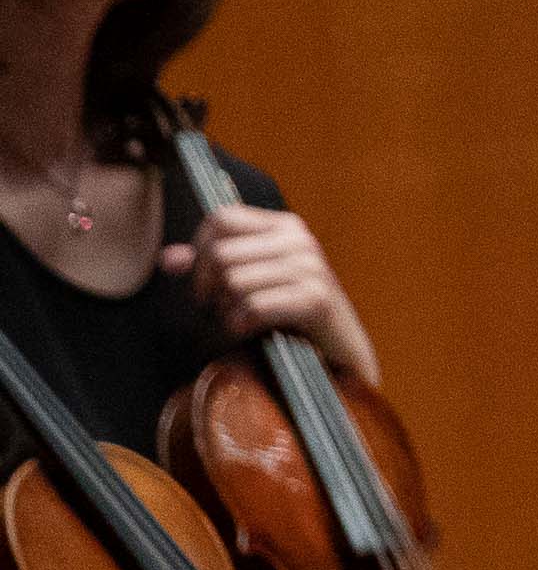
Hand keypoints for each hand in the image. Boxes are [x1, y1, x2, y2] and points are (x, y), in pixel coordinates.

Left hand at [165, 200, 380, 387]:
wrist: (337, 350)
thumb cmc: (286, 314)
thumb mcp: (247, 282)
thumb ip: (206, 267)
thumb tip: (168, 259)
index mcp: (285, 226)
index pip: (221, 218)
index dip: (200, 248)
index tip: (205, 279)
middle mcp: (301, 240)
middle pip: (221, 253)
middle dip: (208, 287)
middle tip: (219, 307)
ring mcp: (312, 269)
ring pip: (233, 281)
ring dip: (226, 308)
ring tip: (239, 318)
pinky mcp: (315, 300)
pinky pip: (253, 306)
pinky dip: (241, 323)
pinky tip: (249, 329)